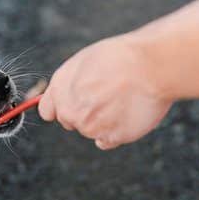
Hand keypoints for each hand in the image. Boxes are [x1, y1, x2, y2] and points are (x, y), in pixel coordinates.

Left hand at [38, 35, 172, 149]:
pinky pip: (107, 141)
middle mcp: (71, 111)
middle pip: (70, 122)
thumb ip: (67, 84)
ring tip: (121, 99)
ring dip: (102, 121)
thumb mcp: (84, 61)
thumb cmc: (120, 58)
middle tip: (106, 94)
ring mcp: (91, 127)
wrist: (150, 65)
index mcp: (60, 89)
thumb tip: (57, 103)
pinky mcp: (112, 138)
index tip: (74, 102)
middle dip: (83, 112)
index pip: (48, 110)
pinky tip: (126, 113)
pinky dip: (115, 131)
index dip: (62, 105)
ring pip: (90, 131)